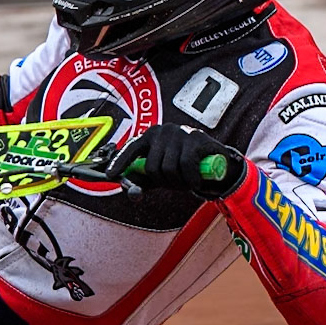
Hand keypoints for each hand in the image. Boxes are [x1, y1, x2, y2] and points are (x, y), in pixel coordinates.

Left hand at [106, 124, 246, 198]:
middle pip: (151, 167)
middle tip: (175, 183)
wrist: (215, 162)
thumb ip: (144, 183)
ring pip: (168, 168)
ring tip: (186, 180)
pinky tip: (195, 180)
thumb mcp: (160, 176)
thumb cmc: (182, 166)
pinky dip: (190, 179)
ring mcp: (179, 132)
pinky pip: (186, 166)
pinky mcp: (196, 138)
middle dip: (163, 182)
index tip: (110, 175)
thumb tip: (132, 193)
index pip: (130, 148)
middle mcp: (161, 131)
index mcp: (149, 136)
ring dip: (179, 182)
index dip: (119, 162)